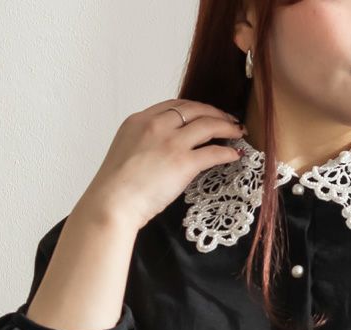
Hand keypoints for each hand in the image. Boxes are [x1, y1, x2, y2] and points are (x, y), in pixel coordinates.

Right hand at [78, 99, 246, 232]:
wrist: (112, 203)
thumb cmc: (114, 188)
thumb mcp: (124, 153)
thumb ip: (142, 145)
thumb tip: (156, 154)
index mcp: (139, 121)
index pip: (173, 106)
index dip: (194, 108)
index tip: (204, 114)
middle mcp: (156, 125)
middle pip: (194, 109)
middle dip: (214, 112)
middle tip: (228, 119)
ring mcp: (171, 142)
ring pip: (208, 125)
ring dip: (227, 126)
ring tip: (238, 132)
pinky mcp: (183, 162)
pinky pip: (213, 151)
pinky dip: (227, 151)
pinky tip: (234, 154)